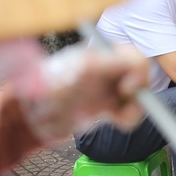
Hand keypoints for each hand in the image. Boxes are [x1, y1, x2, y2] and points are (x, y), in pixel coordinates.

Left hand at [22, 45, 148, 140]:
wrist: (33, 113)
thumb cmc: (52, 84)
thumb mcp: (84, 68)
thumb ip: (113, 62)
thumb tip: (139, 62)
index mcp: (105, 54)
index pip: (136, 57)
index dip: (139, 72)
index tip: (128, 87)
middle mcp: (111, 70)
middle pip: (142, 78)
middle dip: (139, 92)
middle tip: (122, 101)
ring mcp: (110, 89)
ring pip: (140, 97)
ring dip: (134, 109)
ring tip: (118, 118)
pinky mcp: (108, 108)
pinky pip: (129, 113)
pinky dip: (127, 119)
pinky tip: (114, 121)